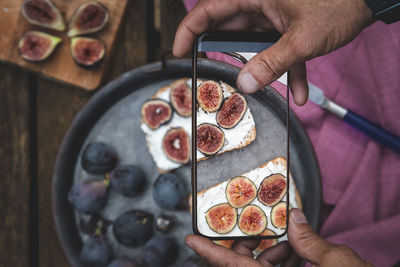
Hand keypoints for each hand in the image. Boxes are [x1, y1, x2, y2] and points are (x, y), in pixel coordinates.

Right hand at [173, 0, 374, 104]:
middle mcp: (260, 3)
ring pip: (255, 44)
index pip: (208, 10)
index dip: (188, 30)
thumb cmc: (340, 3)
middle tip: (219, 75)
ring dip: (262, 69)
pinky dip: (286, 69)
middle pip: (229, 29)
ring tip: (264, 88)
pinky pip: (279, 49)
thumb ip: (271, 62)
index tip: (178, 51)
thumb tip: (244, 84)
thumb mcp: (302, 38)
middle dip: (226, 55)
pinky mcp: (287, 25)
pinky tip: (297, 91)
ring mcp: (273, 15)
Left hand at [185, 209, 373, 265]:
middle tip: (253, 227)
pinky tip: (293, 249)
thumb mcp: (338, 264)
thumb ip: (311, 241)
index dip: (209, 252)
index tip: (191, 239)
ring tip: (283, 236)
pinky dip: (281, 262)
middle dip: (247, 245)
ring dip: (269, 253)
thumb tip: (294, 218)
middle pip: (244, 265)